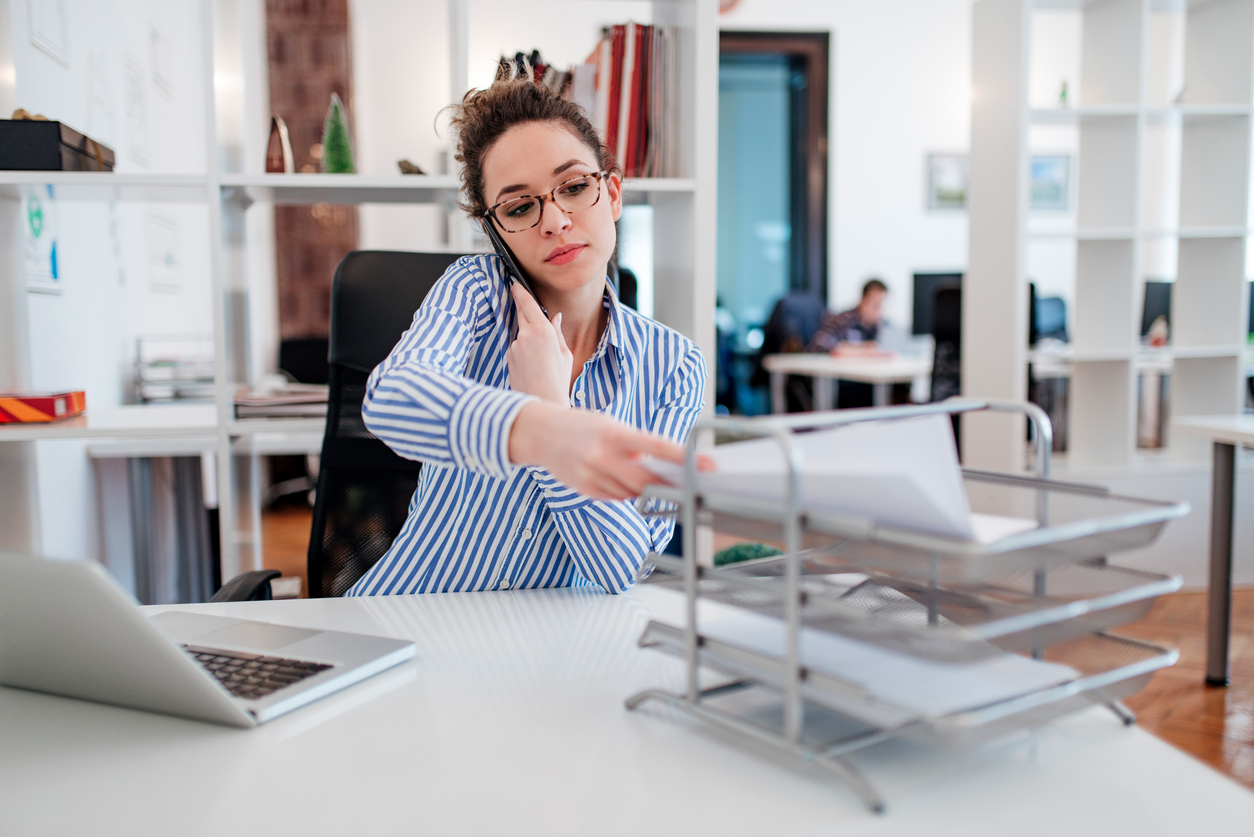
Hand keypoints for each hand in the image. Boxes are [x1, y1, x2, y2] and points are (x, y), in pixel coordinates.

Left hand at [506, 283, 572, 406]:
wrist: (542, 400)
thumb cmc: (558, 379)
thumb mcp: (564, 353)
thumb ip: (557, 332)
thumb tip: (555, 317)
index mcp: (543, 331)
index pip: (529, 304)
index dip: (521, 292)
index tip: (515, 283)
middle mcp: (526, 335)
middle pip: (520, 313)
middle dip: (519, 303)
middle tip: (517, 294)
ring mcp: (515, 345)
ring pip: (521, 333)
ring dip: (528, 337)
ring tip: (541, 358)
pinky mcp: (509, 356)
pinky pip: (517, 347)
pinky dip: (523, 351)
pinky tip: (532, 365)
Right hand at [509, 401, 698, 499]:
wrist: (539, 433)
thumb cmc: (581, 425)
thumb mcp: (609, 424)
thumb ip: (634, 444)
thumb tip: (662, 466)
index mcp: (614, 434)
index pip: (658, 448)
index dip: (685, 459)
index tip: (706, 465)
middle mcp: (603, 456)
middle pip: (647, 480)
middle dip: (667, 483)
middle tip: (685, 483)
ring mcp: (592, 476)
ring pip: (632, 492)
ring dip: (644, 487)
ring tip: (645, 477)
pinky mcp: (584, 490)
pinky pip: (615, 497)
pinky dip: (624, 492)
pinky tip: (620, 480)